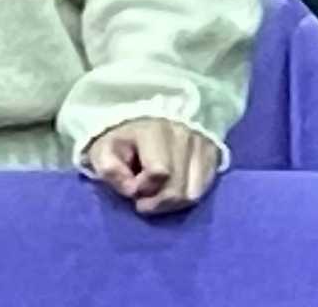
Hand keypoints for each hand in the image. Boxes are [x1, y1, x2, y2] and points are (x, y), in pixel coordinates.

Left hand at [86, 118, 221, 215]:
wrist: (148, 116)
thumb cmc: (123, 137)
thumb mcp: (103, 149)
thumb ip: (110, 170)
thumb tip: (132, 190)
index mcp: (156, 131)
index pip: (160, 172)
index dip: (143, 188)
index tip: (131, 187)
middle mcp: (186, 135)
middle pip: (178, 188)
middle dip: (157, 201)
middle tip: (144, 196)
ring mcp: (203, 143)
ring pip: (194, 192)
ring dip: (173, 202)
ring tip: (160, 193)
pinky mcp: (213, 151)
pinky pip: (206, 186)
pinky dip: (188, 195)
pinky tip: (174, 189)